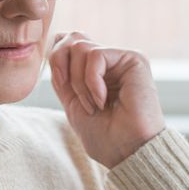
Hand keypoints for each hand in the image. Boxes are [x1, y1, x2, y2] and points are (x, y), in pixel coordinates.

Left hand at [48, 32, 166, 167]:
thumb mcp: (73, 103)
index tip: (62, 87)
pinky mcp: (134, 59)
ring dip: (79, 82)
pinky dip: (91, 82)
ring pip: (80, 47)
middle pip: (71, 37)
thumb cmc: (105, 137)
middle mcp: (111, 61)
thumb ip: (63, 77)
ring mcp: (122, 59)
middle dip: (61, 66)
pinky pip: (96, 56)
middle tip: (73, 95)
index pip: (67, 42)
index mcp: (97, 70)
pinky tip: (102, 101)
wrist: (128, 152)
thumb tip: (54, 49)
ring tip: (92, 105)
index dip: (56, 59)